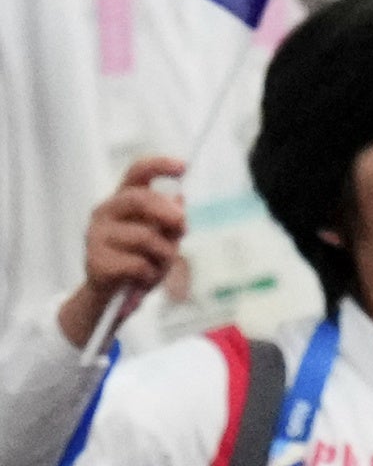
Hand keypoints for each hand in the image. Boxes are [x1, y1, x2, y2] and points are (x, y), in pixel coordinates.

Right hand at [60, 157, 182, 346]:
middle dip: (169, 213)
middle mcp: (104, 213)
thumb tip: (180, 198)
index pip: (136, 173)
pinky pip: (138, 264)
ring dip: (164, 256)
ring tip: (157, 267)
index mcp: (122, 202)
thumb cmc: (139, 264)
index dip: (159, 166)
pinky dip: (151, 276)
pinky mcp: (95, 261)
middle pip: (140, 199)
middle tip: (183, 228)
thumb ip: (170, 222)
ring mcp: (96, 236)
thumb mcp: (161, 241)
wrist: (111, 300)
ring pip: (147, 237)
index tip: (184, 166)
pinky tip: (143, 280)